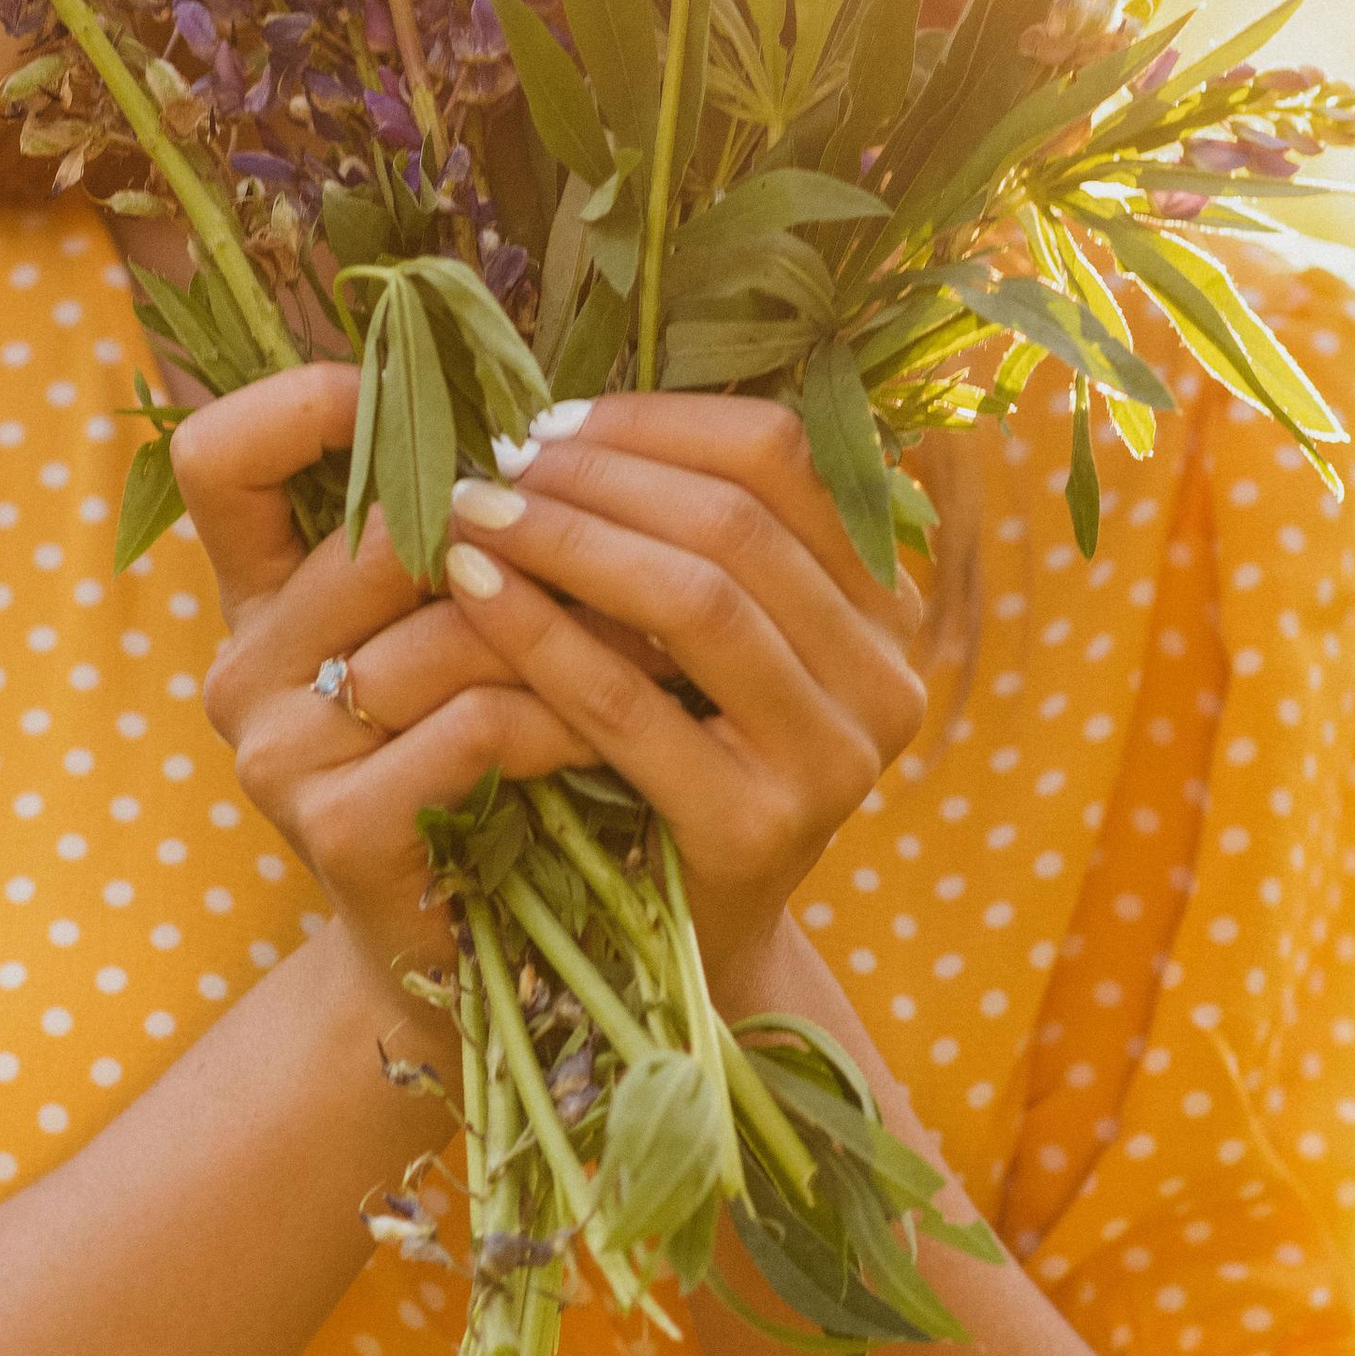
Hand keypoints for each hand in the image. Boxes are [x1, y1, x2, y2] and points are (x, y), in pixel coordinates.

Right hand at [172, 367, 591, 973]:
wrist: (488, 958)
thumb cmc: (501, 768)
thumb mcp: (478, 632)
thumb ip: (479, 531)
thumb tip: (560, 417)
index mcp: (265, 594)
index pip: (221, 459)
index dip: (305, 408)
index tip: (451, 430)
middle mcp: (246, 664)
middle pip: (379, 537)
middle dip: (533, 537)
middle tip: (646, 546)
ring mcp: (279, 752)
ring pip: (442, 628)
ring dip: (577, 633)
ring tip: (666, 648)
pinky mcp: (334, 830)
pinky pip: (474, 728)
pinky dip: (564, 721)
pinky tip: (615, 741)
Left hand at [439, 394, 945, 991]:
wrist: (671, 946)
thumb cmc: (664, 757)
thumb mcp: (694, 640)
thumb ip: (673, 531)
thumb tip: (557, 409)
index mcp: (882, 601)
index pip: (785, 456)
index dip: (657, 423)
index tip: (544, 420)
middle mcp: (886, 675)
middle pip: (739, 521)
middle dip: (599, 477)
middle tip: (488, 463)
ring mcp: (837, 760)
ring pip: (699, 600)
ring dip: (569, 540)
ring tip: (468, 514)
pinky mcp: (762, 832)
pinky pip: (634, 706)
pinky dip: (542, 637)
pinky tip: (473, 596)